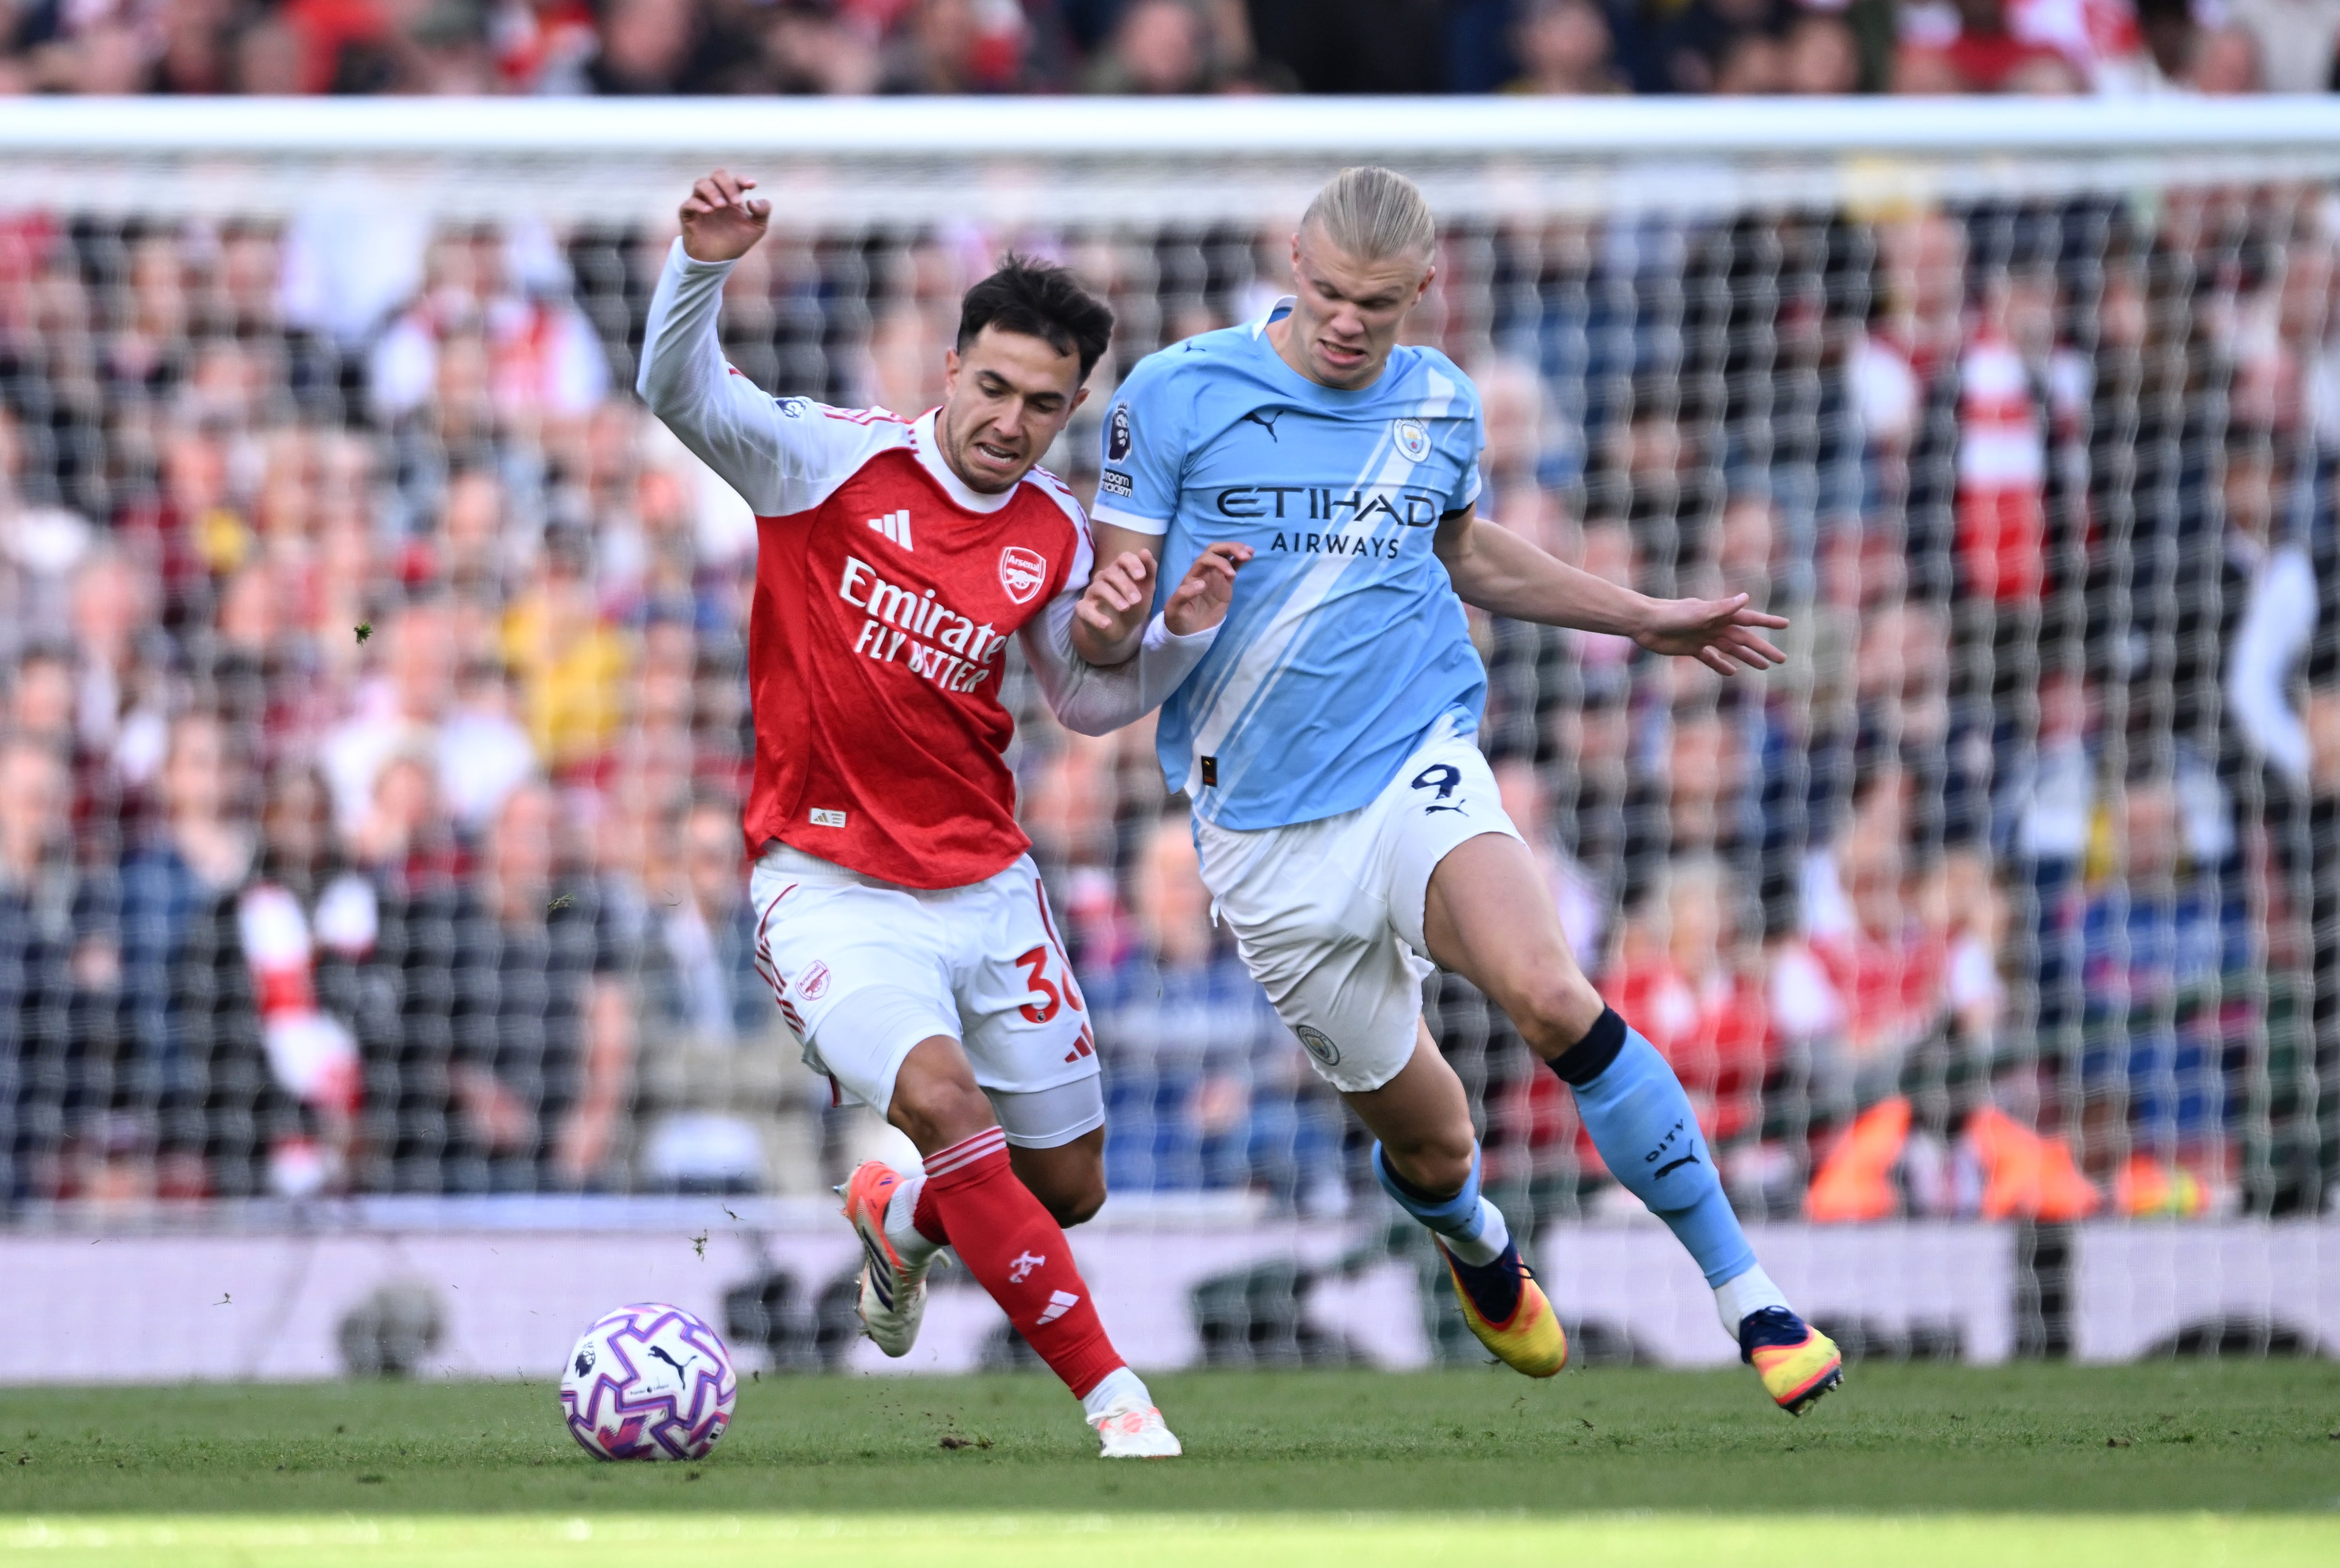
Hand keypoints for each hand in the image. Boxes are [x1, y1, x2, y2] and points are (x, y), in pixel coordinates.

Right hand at [679, 169, 770, 262]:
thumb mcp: (757, 228)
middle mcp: (716, 195)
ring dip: (713, 192)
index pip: (735, 179)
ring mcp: (701, 202)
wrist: (718, 260)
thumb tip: (752, 200)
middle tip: (736, 202)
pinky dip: (698, 204)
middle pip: (718, 175)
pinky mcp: (688, 214)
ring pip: (701, 183)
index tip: (752, 186)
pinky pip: (689, 203)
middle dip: (727, 184)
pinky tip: (709, 211)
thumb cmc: (737, 240)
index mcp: (732, 196)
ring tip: (721, 206)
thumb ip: (763, 212)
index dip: (743, 179)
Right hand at [1074, 546, 1159, 658]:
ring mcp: (1092, 593)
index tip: (1142, 576)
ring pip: (1099, 588)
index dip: (1132, 564)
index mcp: (1120, 570)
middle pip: (1111, 573)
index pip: (1123, 557)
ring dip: (1113, 597)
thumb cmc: (1134, 605)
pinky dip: (1096, 617)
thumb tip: (1145, 551)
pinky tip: (1107, 624)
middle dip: (1125, 585)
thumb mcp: (1147, 590)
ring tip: (1125, 608)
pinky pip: (1085, 609)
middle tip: (1137, 600)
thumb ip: (1149, 571)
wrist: (1121, 631)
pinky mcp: (1083, 609)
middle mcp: (1104, 578)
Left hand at [1163, 541, 1251, 634]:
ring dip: (1237, 550)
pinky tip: (1249, 556)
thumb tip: (1202, 583)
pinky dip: (1240, 560)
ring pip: (1225, 555)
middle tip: (1245, 554)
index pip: (1206, 559)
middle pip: (1216, 550)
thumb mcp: (1174, 610)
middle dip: (1230, 548)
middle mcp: (1204, 571)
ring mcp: (1215, 576)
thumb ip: (1183, 595)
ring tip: (1250, 552)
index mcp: (1192, 575)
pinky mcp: (1225, 583)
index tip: (1231, 575)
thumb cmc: (1178, 619)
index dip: (1219, 562)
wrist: (1188, 632)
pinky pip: (1233, 566)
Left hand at [1633, 592, 1789, 674]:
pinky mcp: (1691, 648)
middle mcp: (1715, 625)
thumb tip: (1746, 598)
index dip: (1768, 622)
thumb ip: (1722, 608)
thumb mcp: (1699, 612)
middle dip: (1763, 649)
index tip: (1786, 624)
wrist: (1644, 623)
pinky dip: (1721, 664)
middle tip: (1781, 659)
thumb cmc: (1670, 615)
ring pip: (1731, 649)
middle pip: (1744, 639)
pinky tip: (1732, 672)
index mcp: (1720, 615)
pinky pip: (1710, 658)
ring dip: (1747, 657)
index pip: (1750, 619)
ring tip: (1763, 667)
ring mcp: (1704, 637)